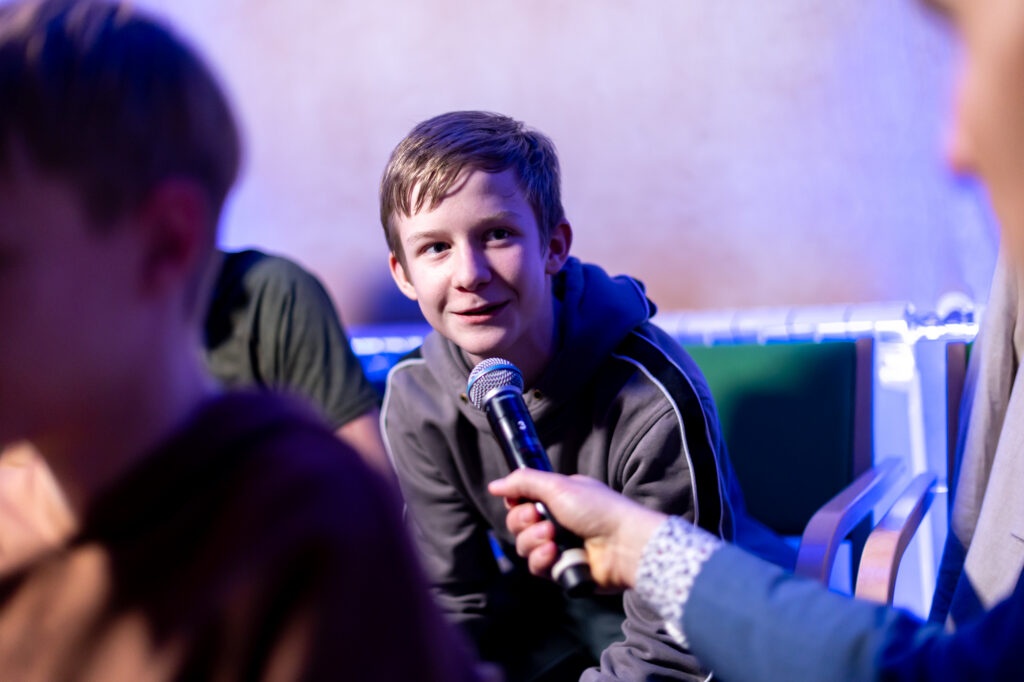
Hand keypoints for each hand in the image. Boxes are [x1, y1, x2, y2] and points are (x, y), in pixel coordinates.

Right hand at [488, 469, 665, 590]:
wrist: (624, 544)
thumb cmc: (598, 510)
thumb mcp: (558, 486)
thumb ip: (524, 482)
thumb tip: (495, 485)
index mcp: (558, 498)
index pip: (521, 501)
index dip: (516, 503)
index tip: (520, 501)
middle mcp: (557, 521)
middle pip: (517, 524)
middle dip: (523, 522)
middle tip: (539, 518)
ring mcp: (559, 546)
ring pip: (524, 547)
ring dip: (533, 541)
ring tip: (552, 538)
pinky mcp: (562, 570)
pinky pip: (537, 567)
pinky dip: (543, 560)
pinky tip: (555, 554)